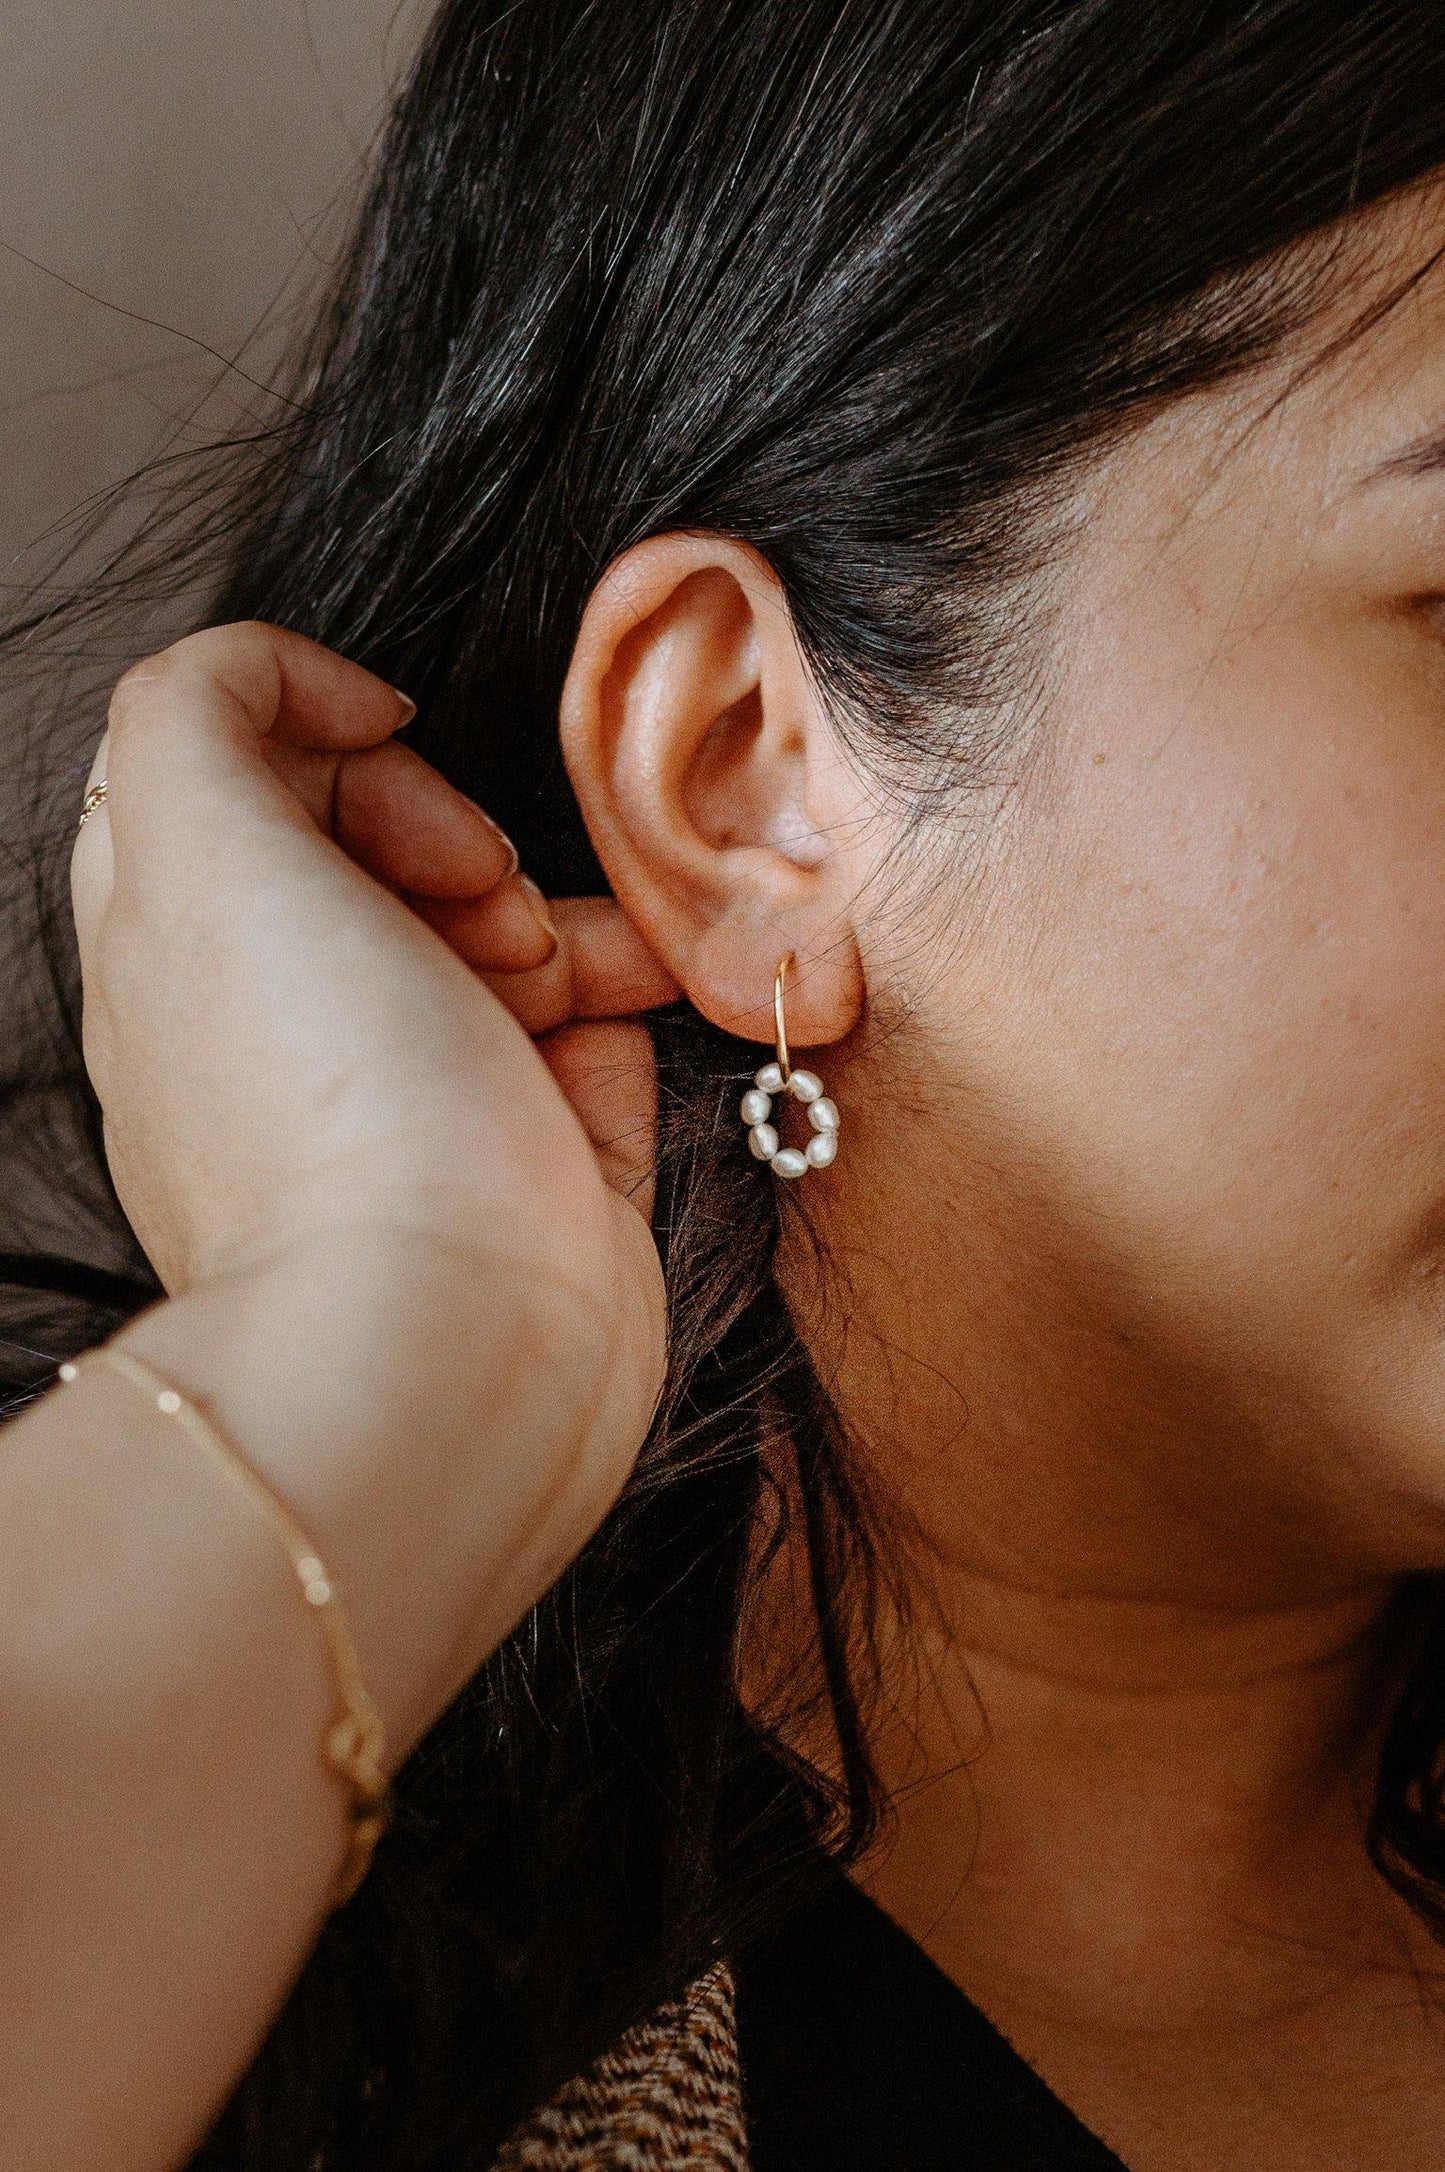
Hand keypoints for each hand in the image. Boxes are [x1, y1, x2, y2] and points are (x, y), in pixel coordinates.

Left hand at [69, 622, 678, 1718]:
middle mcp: (290, 1026)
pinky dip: (623, 1000)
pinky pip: (595, 1035)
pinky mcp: (538, 1164)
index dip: (324, 740)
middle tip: (481, 900)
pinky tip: (631, 1006)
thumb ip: (199, 712)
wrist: (451, 1342)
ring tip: (560, 977)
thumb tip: (290, 686)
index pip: (240, 779)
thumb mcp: (201, 848)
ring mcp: (418, 1101)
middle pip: (384, 854)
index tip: (394, 757)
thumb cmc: (325, 1100)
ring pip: (504, 939)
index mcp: (184, 953)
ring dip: (556, 916)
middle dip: (453, 839)